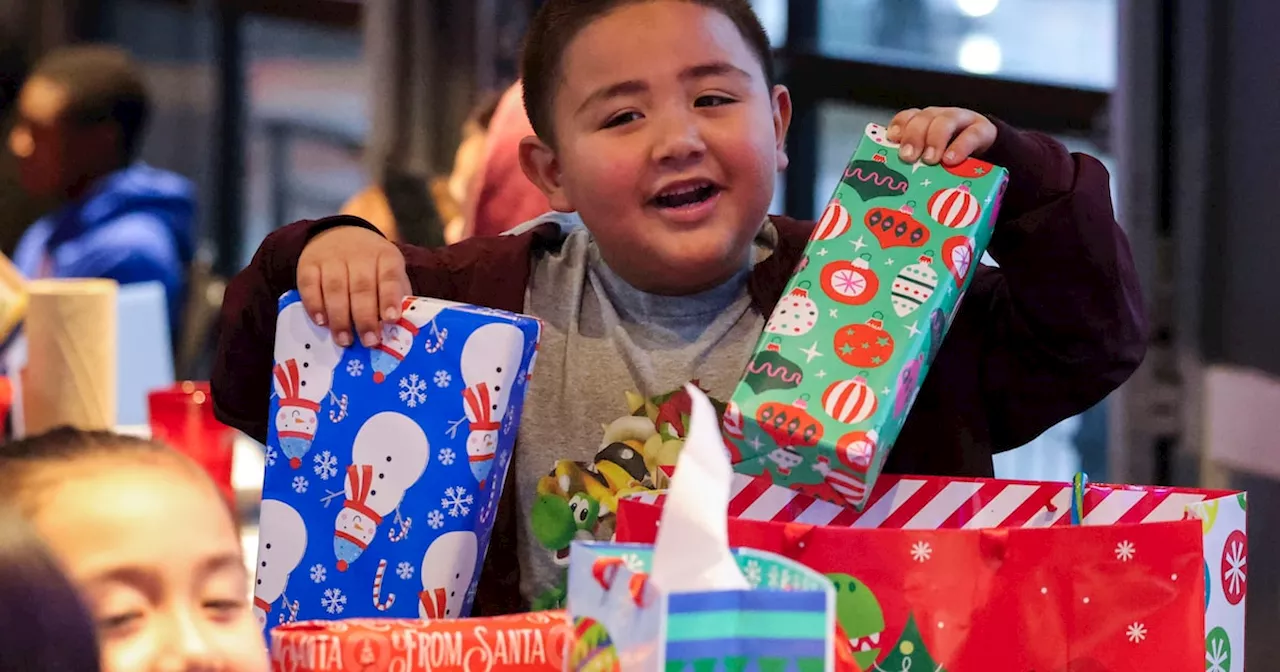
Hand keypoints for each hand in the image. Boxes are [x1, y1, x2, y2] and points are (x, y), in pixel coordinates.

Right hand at [297, 225, 410, 347]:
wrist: (340, 235)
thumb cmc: (372, 267)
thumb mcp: (390, 273)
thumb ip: (396, 297)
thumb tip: (398, 330)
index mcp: (386, 257)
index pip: (390, 277)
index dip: (390, 299)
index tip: (391, 319)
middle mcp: (359, 255)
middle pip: (362, 287)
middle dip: (365, 318)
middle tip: (368, 341)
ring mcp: (332, 258)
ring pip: (335, 288)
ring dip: (340, 317)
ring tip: (344, 340)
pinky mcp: (308, 264)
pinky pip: (309, 285)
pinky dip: (314, 305)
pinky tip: (321, 322)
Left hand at [886, 107, 996, 165]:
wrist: (987, 152)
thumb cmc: (951, 157)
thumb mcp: (930, 159)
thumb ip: (915, 162)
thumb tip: (896, 182)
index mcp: (924, 122)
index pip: (908, 117)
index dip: (899, 126)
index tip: (893, 139)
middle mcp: (940, 117)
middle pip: (924, 118)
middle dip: (914, 136)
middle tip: (908, 157)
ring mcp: (962, 120)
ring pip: (946, 121)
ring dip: (935, 140)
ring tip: (930, 159)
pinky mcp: (982, 130)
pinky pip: (972, 134)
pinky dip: (961, 146)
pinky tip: (952, 160)